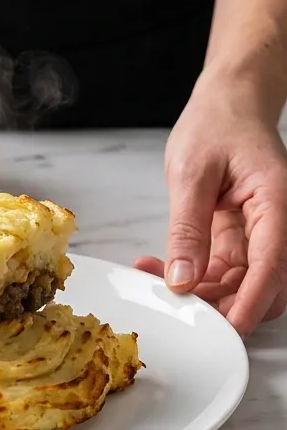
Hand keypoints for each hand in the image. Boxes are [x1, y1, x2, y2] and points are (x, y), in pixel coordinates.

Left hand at [134, 79, 286, 336]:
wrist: (227, 102)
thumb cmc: (217, 124)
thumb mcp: (192, 174)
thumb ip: (188, 228)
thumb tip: (183, 278)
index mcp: (276, 202)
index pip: (272, 263)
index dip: (252, 300)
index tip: (230, 327)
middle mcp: (276, 222)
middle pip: (263, 282)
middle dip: (225, 303)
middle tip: (177, 308)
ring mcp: (259, 230)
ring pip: (241, 280)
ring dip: (203, 290)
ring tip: (154, 280)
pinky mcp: (241, 233)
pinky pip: (223, 266)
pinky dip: (195, 273)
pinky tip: (159, 268)